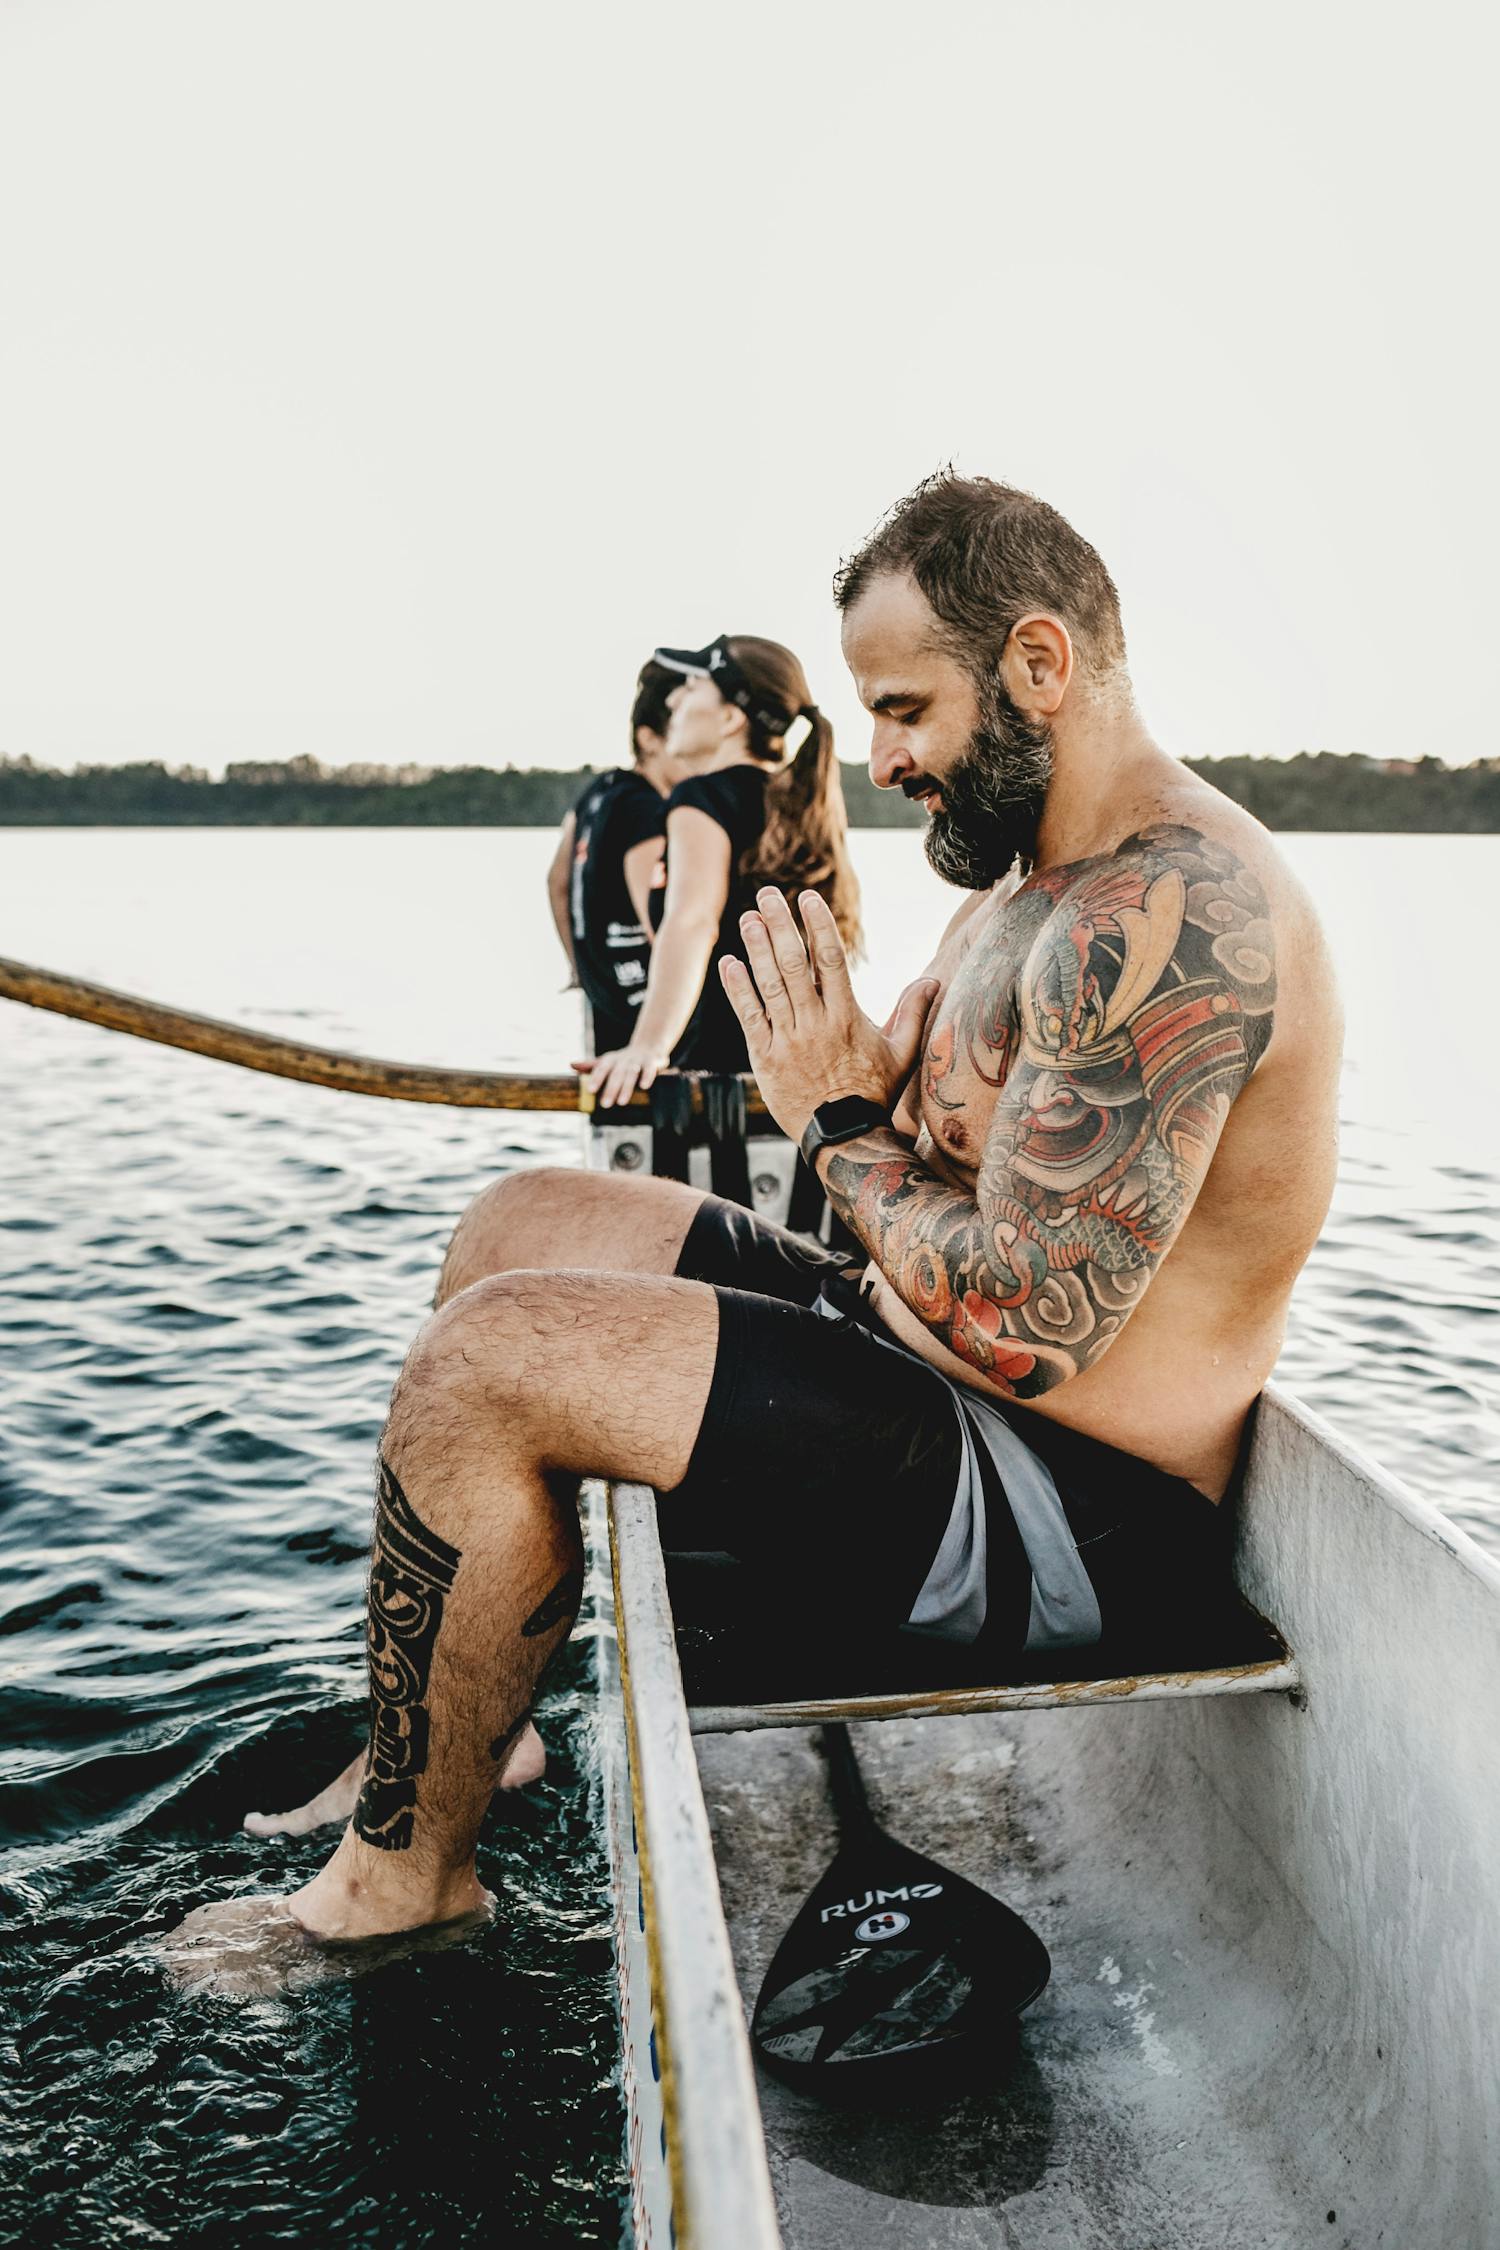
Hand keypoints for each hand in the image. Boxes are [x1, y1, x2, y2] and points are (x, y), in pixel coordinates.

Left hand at [572, 1040, 670, 1110]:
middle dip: (610, 1089)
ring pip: (632, 1073)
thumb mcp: (607, 1061)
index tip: (590, 1090)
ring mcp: (638, 1060)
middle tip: (605, 1105)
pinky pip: (650, 1069)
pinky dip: (647, 1077)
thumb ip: (590, 1066)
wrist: (649, 1046)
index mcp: (611, 1059)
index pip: (602, 1068)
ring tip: (622, 1102)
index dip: (596, 1078)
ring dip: (627, 1087)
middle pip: (616, 1074)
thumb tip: (571, 1065)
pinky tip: (644, 1086)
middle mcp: (624, 1059)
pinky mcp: (653, 1062)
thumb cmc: (623, 1060)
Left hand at [720, 888, 937, 1145]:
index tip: (807, 898)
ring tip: (748, 918)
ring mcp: (788, 1041)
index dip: (818, 925)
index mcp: (847, 1017)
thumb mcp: (902, 1054)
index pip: (830, 960)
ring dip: (756, 949)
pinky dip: (738, 990)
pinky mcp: (765, 1059)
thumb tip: (933, 980)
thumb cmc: (874, 1095)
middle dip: (780, 925)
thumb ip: (913, 1013)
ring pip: (770, 986)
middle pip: (794, 964)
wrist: (844, 1138)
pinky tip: (729, 962)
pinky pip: (749, 1018)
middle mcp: (816, 1023)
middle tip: (767, 895)